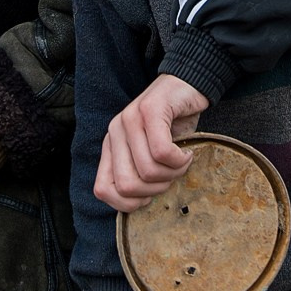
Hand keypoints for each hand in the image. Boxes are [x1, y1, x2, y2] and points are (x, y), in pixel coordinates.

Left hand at [94, 74, 208, 211]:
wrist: (188, 86)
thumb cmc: (173, 125)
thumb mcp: (150, 154)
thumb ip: (139, 174)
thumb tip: (139, 203)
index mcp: (111, 146)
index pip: (103, 190)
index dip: (129, 204)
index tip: (151, 194)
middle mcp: (115, 132)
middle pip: (127, 186)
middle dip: (156, 189)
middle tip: (171, 174)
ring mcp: (130, 119)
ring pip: (148, 170)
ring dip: (173, 173)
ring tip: (181, 160)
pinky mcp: (150, 110)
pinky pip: (162, 152)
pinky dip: (180, 160)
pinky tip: (186, 152)